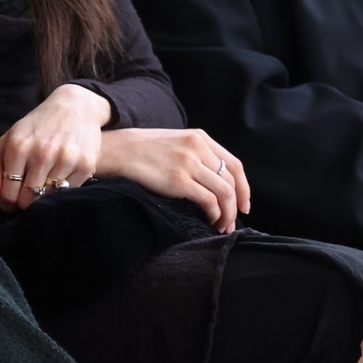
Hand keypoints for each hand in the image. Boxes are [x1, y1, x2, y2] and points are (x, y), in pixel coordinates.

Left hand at [0, 84, 110, 212]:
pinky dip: (62, 190)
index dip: (7, 203)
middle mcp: (42, 153)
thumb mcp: (9, 138)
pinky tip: (59, 178)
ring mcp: (65, 159)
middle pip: (28, 199)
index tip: (10, 202)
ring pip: (48, 198)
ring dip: (43, 197)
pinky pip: (68, 192)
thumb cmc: (37, 126)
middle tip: (26, 196)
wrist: (74, 107)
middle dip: (24, 202)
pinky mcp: (85, 165)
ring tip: (43, 185)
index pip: (8, 193)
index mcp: (18, 147)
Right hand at [96, 129, 250, 232]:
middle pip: (232, 181)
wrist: (119, 150)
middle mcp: (198, 148)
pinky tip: (209, 221)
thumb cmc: (145, 150)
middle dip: (237, 205)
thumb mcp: (177, 141)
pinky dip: (214, 214)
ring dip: (228, 213)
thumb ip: (197, 154)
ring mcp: (189, 163)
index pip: (234, 165)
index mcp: (200, 137)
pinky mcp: (178, 180)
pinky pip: (208, 200)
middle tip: (233, 222)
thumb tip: (215, 181)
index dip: (244, 188)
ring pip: (224, 192)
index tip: (244, 204)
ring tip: (222, 225)